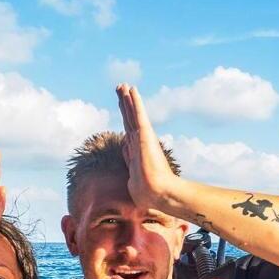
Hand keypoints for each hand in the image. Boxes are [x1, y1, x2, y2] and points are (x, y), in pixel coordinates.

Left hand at [116, 84, 178, 208]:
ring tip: (122, 84)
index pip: (128, 130)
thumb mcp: (133, 182)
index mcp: (135, 151)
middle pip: (129, 118)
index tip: (122, 107)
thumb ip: (132, 175)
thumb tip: (131, 177)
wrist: (158, 193)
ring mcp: (142, 137)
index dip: (125, 117)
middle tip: (120, 87)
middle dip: (124, 103)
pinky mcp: (145, 135)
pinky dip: (135, 101)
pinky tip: (131, 89)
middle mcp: (139, 141)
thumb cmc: (147, 194)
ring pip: (132, 113)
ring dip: (127, 98)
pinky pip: (138, 114)